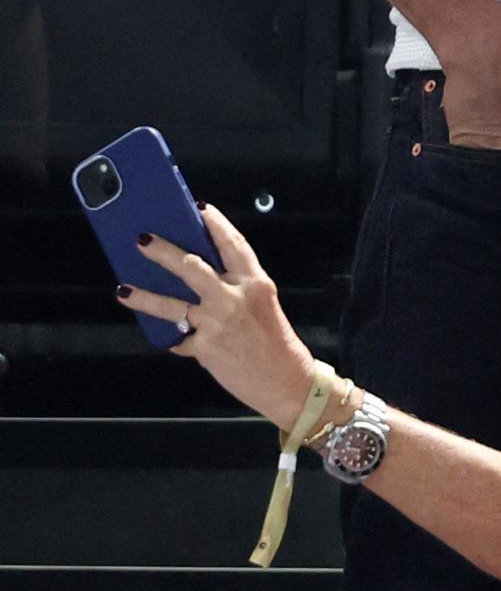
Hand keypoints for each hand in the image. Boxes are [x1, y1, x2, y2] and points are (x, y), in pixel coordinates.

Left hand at [116, 205, 318, 426]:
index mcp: (256, 284)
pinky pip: (179, 339)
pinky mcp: (204, 348)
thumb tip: (202, 276)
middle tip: (142, 239)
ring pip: (171, 304)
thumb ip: (236, 290)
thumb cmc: (278, 343)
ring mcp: (216, 323)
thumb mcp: (264, 306)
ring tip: (123, 290)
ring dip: (143, 295)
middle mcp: (235, 298)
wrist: (287, 382)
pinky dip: (173, 338)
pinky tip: (165, 338)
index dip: (215, 224)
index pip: (233, 245)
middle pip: (191, 266)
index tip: (199, 208)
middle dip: (163, 251)